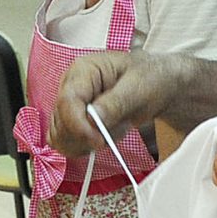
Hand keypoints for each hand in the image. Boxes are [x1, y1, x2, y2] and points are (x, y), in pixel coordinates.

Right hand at [50, 52, 182, 157]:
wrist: (157, 84)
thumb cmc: (149, 78)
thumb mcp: (139, 88)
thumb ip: (115, 103)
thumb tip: (92, 120)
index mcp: (83, 70)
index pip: (67, 101)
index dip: (78, 125)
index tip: (98, 141)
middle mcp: (70, 86)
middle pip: (60, 122)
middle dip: (85, 137)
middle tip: (114, 135)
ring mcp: (70, 105)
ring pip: (60, 136)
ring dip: (86, 143)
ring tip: (115, 129)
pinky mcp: (73, 120)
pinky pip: (66, 142)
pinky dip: (85, 147)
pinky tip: (105, 136)